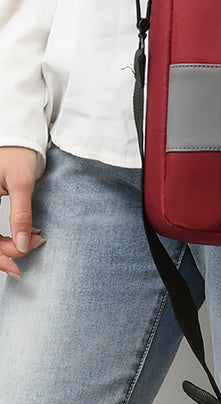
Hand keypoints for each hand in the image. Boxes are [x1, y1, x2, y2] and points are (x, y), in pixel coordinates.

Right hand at [0, 146, 45, 280]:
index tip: (17, 265)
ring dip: (6, 247)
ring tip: (33, 241)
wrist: (21, 138)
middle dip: (4, 252)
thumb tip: (23, 244)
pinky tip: (24, 237)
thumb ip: (21, 214)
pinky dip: (5, 238)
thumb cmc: (19, 153)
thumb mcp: (22, 183)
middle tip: (31, 250)